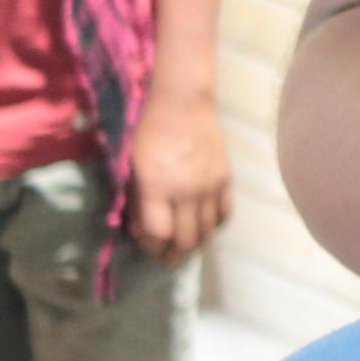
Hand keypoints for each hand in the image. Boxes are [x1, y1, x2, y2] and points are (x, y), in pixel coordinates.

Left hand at [127, 92, 235, 259]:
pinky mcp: (226, 179)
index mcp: (158, 187)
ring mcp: (211, 186)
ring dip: (194, 243)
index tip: (143, 239)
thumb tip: (142, 226)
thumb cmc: (149, 132)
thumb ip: (138, 200)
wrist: (183, 104)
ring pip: (207, 231)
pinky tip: (203, 224)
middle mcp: (187, 191)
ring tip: (184, 244)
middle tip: (164, 256)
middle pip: (186, 239)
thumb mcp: (133, 168)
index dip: (150, 244)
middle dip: (172, 254)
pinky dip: (213, 225)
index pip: (159, 233)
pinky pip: (224, 214)